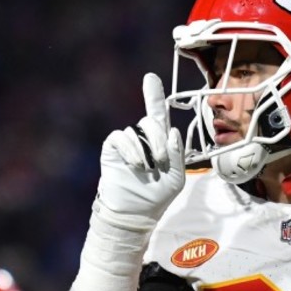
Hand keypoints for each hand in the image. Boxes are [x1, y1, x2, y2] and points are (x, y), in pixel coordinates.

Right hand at [95, 72, 184, 231]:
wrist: (136, 212)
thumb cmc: (158, 196)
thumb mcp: (177, 177)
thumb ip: (177, 154)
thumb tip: (172, 131)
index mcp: (160, 142)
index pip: (157, 114)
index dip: (153, 95)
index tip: (150, 78)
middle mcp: (143, 138)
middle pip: (151, 121)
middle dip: (159, 140)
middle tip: (161, 161)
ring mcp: (127, 143)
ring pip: (137, 129)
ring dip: (147, 149)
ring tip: (148, 169)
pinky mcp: (112, 148)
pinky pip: (121, 137)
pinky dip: (131, 151)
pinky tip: (136, 165)